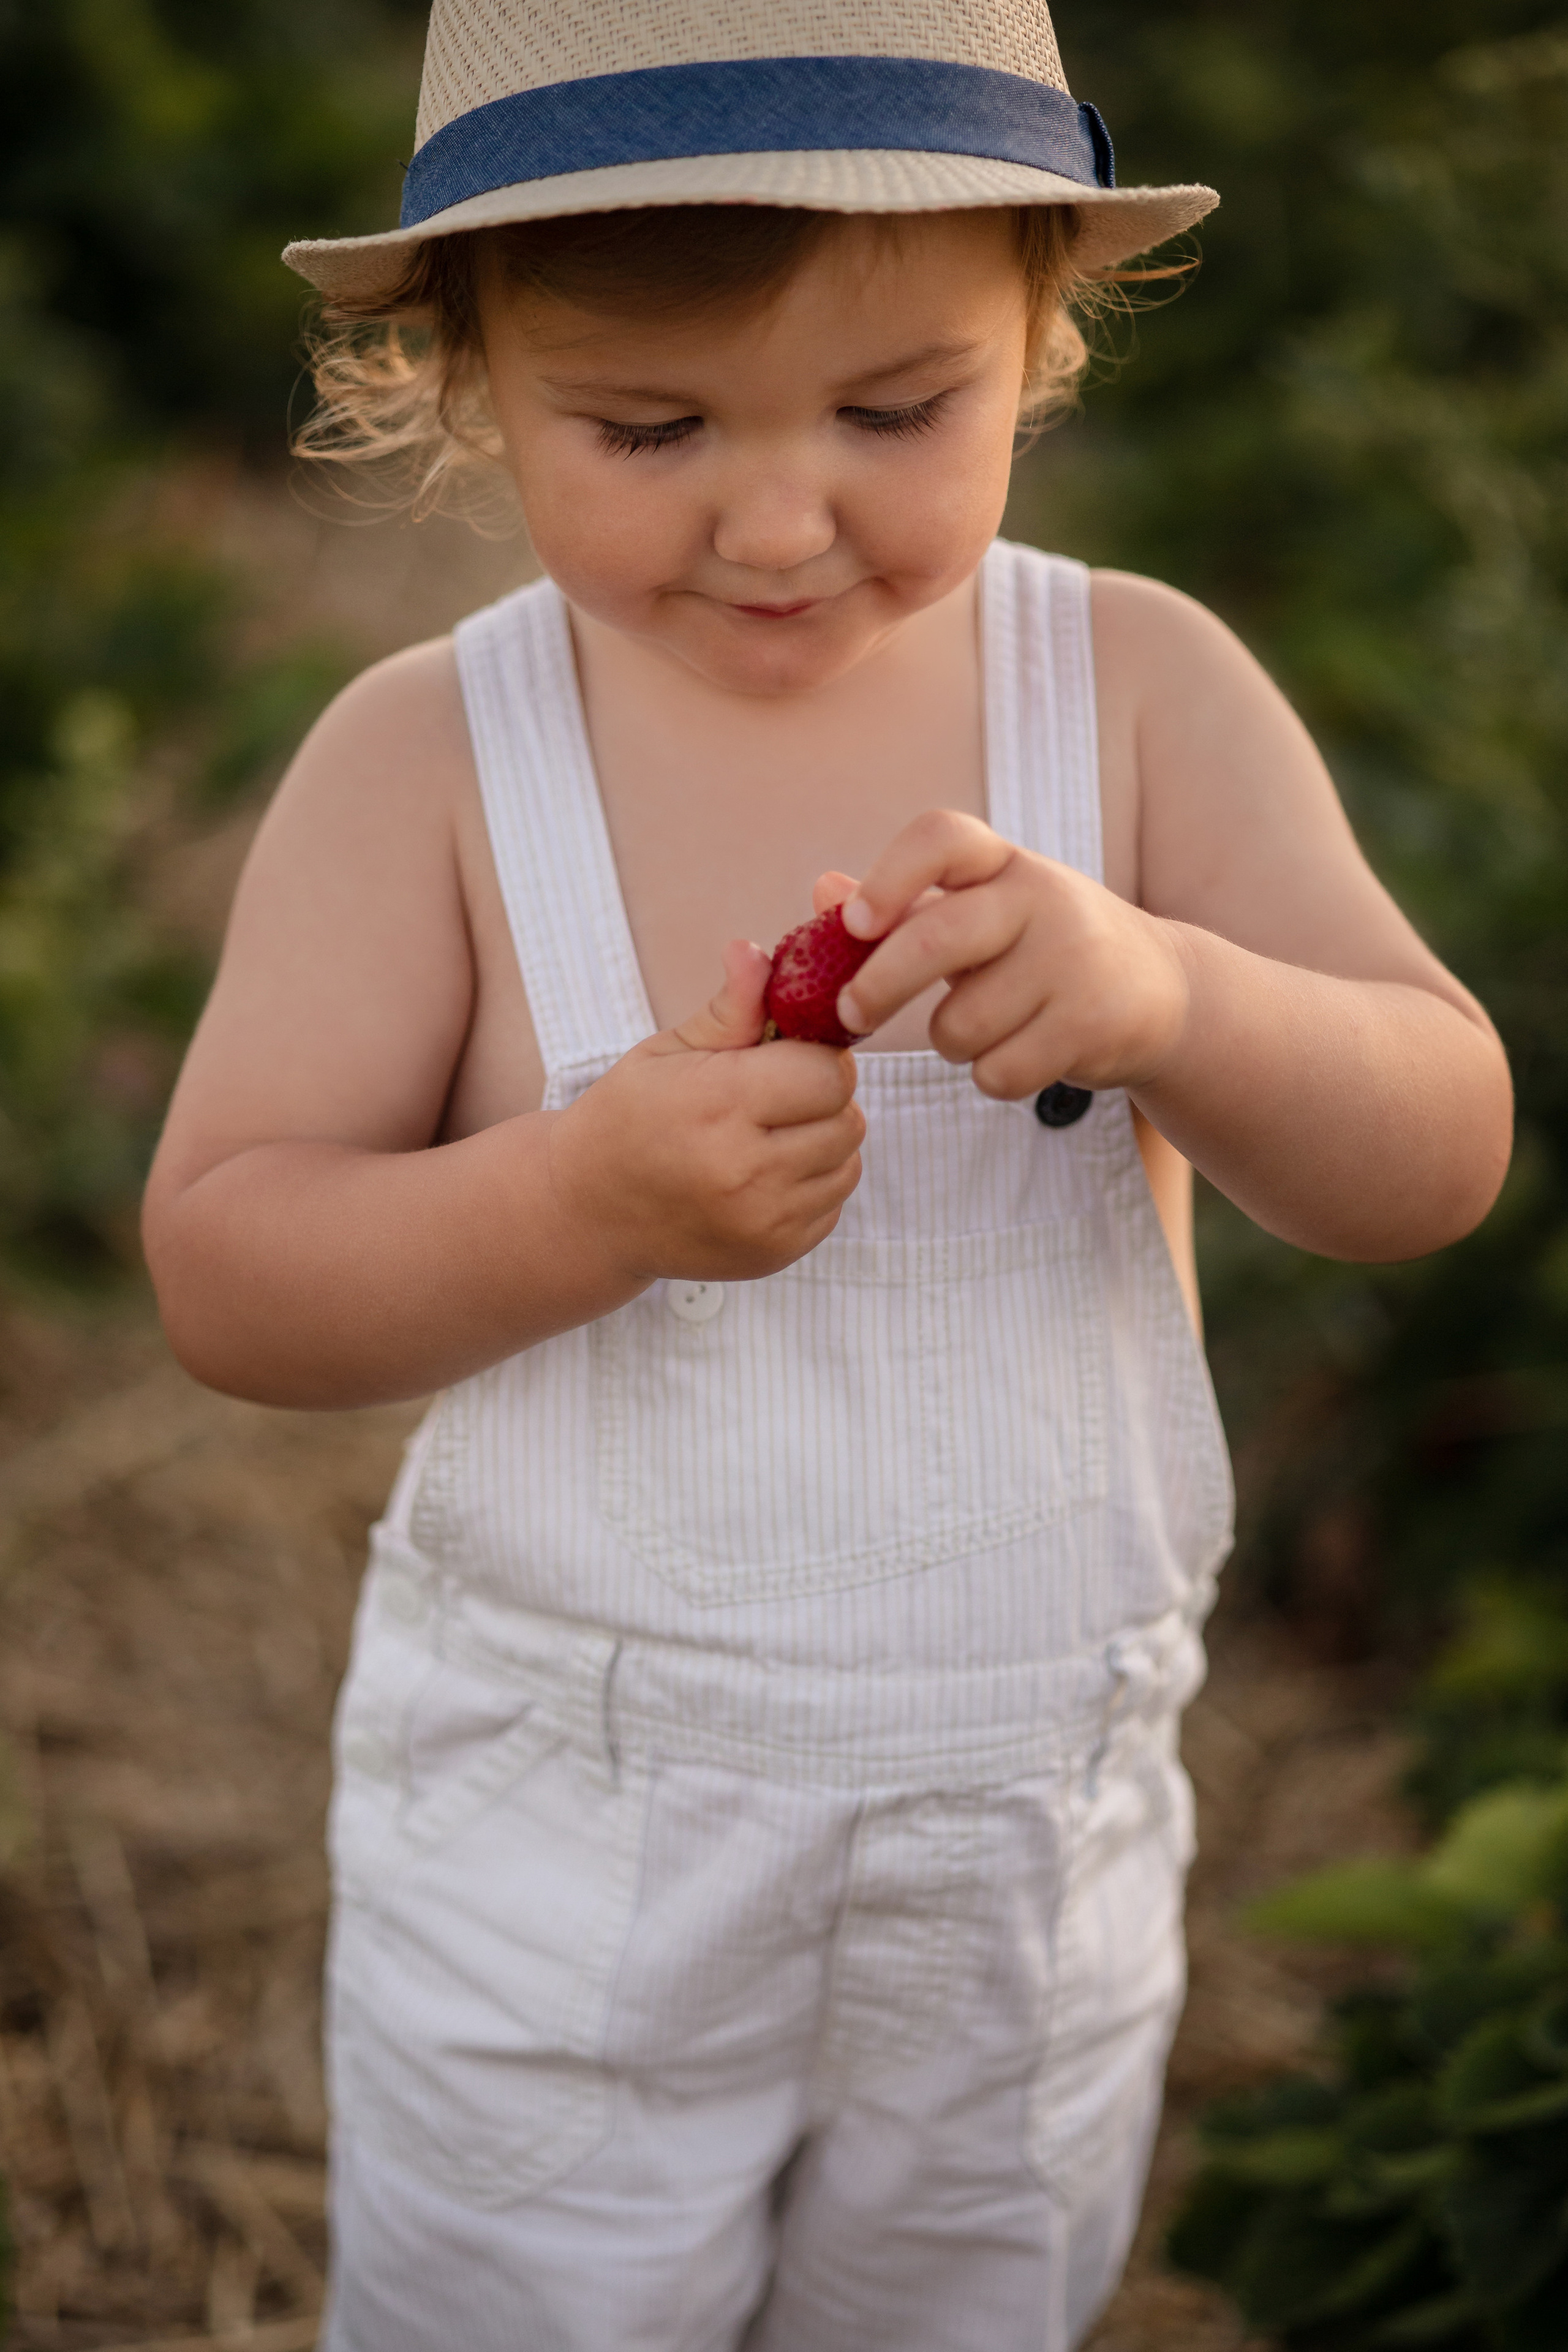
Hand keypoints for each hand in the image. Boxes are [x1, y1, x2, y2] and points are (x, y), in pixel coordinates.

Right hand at [548, 940, 865, 1282]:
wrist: (589, 1211)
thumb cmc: (629, 1117)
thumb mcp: (668, 1052)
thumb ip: (729, 1008)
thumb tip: (756, 952)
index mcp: (717, 1105)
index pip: (827, 1071)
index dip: (812, 1056)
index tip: (782, 1058)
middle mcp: (744, 1171)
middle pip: (846, 1117)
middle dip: (821, 1097)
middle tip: (776, 1096)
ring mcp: (762, 1221)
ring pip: (848, 1161)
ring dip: (822, 1141)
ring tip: (770, 1135)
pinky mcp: (774, 1254)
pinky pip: (833, 1203)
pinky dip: (812, 1184)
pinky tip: (765, 1175)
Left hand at [830, 811, 1189, 1099]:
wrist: (1160, 989)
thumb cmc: (1043, 948)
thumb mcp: (983, 912)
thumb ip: (905, 905)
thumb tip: (823, 890)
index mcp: (1004, 864)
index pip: (941, 837)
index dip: (889, 876)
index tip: (853, 923)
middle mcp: (1042, 898)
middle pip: (936, 941)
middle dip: (877, 986)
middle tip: (849, 1014)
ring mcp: (1072, 961)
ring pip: (961, 1025)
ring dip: (953, 1043)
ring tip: (985, 1028)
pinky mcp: (1092, 1024)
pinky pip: (999, 1071)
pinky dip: (993, 1077)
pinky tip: (1021, 1055)